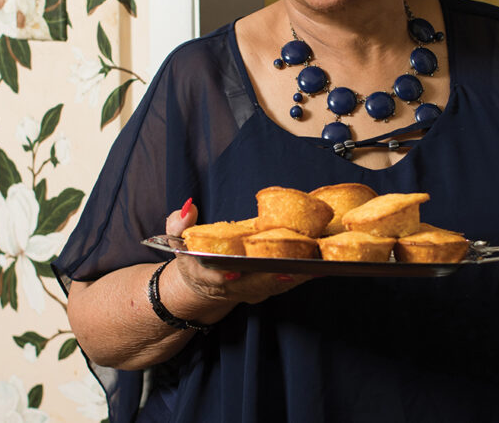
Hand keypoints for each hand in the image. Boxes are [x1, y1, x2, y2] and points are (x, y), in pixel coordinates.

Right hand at [163, 201, 309, 315]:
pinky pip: (286, 283)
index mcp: (208, 275)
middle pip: (254, 284)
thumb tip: (188, 208)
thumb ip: (179, 224)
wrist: (201, 286)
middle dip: (273, 277)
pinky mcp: (267, 287)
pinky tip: (320, 266)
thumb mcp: (178, 240)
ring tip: (315, 264)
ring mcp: (252, 290)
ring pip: (275, 285)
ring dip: (296, 276)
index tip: (235, 273)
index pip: (217, 278)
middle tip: (292, 267)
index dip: (226, 277)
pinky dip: (303, 275)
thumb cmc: (193, 257)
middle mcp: (233, 287)